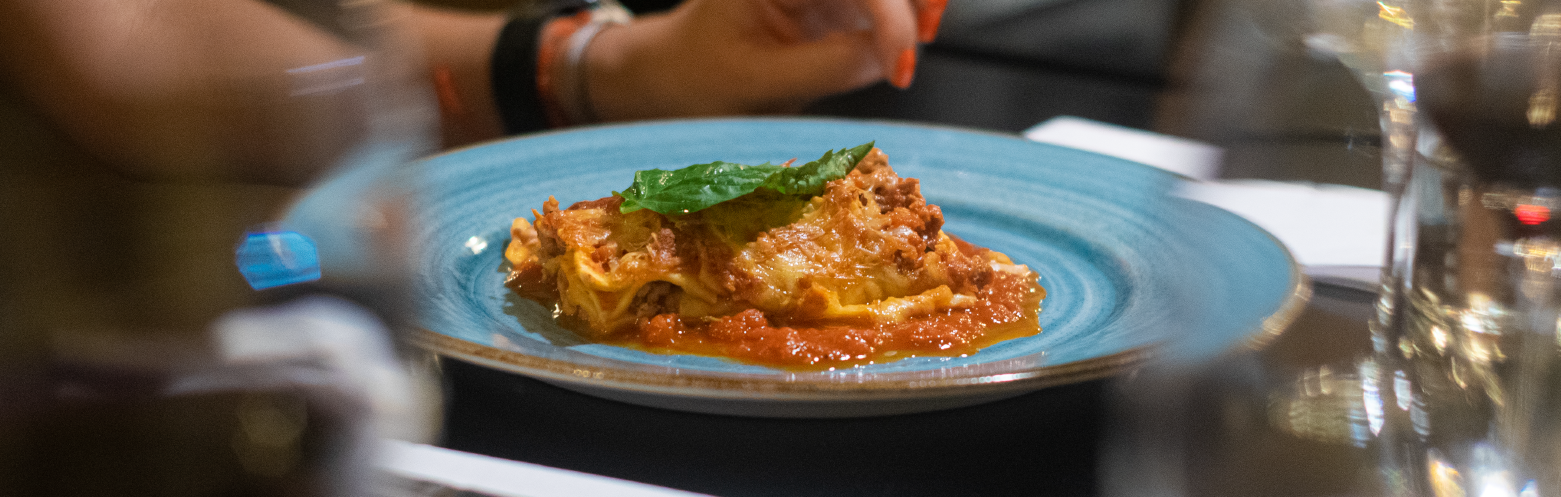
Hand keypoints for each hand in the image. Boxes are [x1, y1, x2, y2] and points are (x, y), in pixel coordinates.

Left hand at [583, 0, 949, 120]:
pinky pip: (883, 3)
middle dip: (915, 0)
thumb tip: (894, 57)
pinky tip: (902, 47)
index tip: (900, 67)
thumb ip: (828, 66)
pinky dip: (902, 21)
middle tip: (923, 43)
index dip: (891, 17)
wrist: (671, 80)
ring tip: (909, 52)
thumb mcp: (758, 83)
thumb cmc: (697, 78)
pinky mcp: (837, 3)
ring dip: (915, 8)